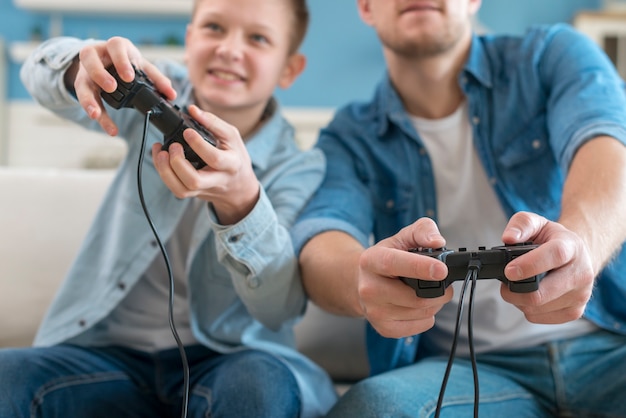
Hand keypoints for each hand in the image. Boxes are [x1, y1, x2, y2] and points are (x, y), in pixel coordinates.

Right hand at [70, 36, 175, 135]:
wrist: (107, 61)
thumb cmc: (126, 62)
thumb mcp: (142, 66)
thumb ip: (157, 79)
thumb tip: (171, 95)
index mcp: (115, 46)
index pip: (116, 47)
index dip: (121, 61)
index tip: (129, 77)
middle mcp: (96, 54)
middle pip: (90, 58)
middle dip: (100, 74)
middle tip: (112, 87)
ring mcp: (86, 70)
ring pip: (81, 81)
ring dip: (88, 99)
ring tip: (96, 114)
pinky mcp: (81, 84)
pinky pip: (83, 97)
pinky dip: (91, 109)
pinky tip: (98, 119)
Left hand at [152, 105, 259, 224]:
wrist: (239, 185)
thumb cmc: (235, 156)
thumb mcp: (232, 137)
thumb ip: (213, 122)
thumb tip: (192, 110)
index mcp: (231, 164)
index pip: (215, 159)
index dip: (198, 145)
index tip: (187, 132)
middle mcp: (217, 180)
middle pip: (194, 181)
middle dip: (178, 163)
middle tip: (173, 146)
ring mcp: (204, 189)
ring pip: (182, 190)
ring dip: (166, 172)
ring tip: (161, 153)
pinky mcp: (194, 193)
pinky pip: (177, 190)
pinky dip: (164, 175)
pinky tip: (161, 160)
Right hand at [357, 217, 450, 337]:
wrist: (365, 282)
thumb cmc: (388, 258)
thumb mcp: (402, 237)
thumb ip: (422, 230)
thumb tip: (437, 242)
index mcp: (371, 260)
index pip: (394, 264)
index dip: (419, 267)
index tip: (442, 270)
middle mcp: (368, 288)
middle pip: (414, 297)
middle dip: (439, 291)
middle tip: (444, 282)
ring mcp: (374, 311)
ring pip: (420, 312)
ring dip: (435, 303)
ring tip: (428, 292)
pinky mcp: (383, 328)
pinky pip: (419, 327)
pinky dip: (427, 317)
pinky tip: (419, 306)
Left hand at [500, 211, 594, 323]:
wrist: (576, 257)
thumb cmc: (553, 240)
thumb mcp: (537, 223)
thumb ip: (521, 224)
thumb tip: (509, 237)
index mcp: (572, 247)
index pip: (554, 257)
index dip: (528, 265)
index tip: (509, 271)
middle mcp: (581, 273)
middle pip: (541, 293)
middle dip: (514, 290)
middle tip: (505, 281)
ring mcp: (580, 296)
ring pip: (536, 308)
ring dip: (518, 299)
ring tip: (520, 285)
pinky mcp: (574, 312)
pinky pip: (538, 317)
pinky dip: (527, 308)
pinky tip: (531, 294)